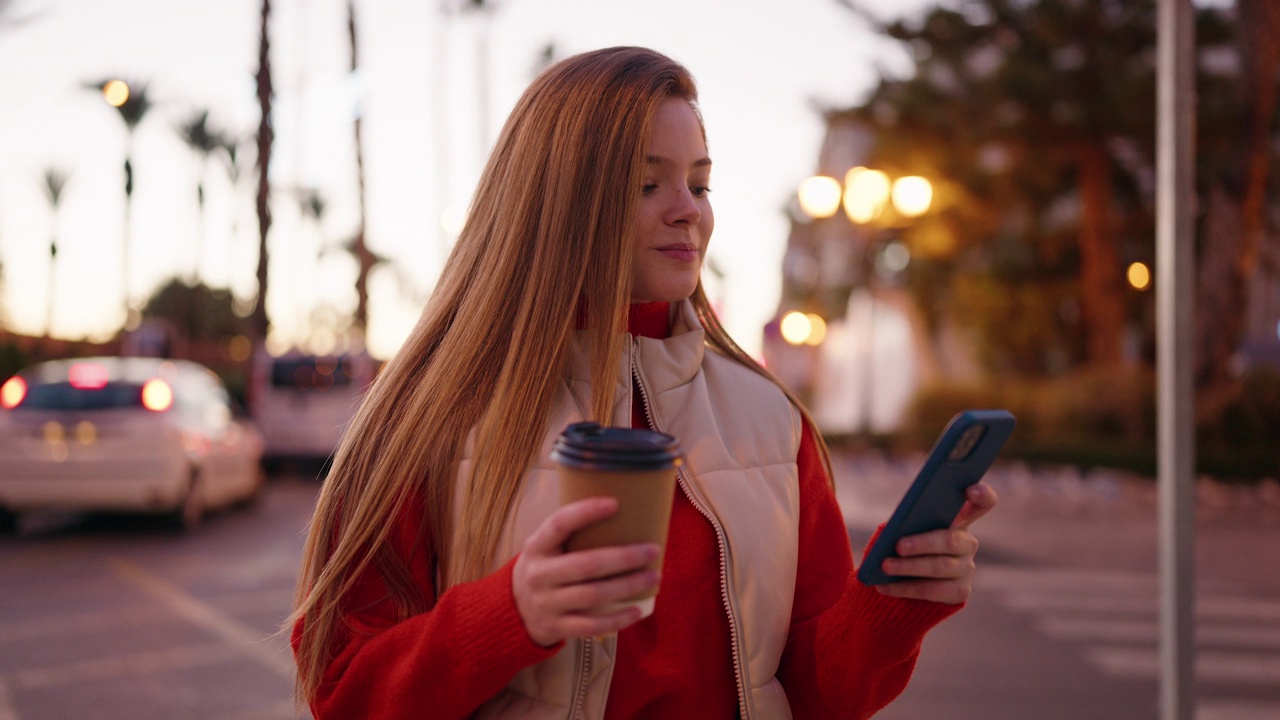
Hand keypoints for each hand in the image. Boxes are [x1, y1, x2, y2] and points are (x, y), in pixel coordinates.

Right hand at [512, 497, 660, 646]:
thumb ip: (570, 534)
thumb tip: (621, 514)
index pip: (558, 524)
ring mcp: (546, 603)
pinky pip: (590, 625)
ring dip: (627, 586)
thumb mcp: (544, 548)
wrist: (513, 612)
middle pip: (586, 564)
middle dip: (624, 557)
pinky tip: (637, 610)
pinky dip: (616, 619)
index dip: (585, 512)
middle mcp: (539, 574)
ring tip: (653, 576)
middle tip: (653, 550)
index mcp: (536, 547)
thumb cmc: (544, 569)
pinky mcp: (556, 627)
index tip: (615, 504)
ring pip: (592, 595)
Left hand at [874, 482, 997, 604]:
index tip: (971, 489)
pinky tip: (883, 586)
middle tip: (898, 546)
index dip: (982, 494)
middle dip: (922, 543)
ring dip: (909, 567)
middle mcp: (968, 543)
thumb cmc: (907, 543)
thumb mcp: (908, 528)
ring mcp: (967, 569)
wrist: (909, 580)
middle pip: (950, 540)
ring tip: (885, 566)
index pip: (983, 502)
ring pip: (940, 567)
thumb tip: (894, 533)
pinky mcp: (960, 592)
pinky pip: (932, 591)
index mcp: (959, 519)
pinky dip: (904, 588)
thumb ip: (909, 524)